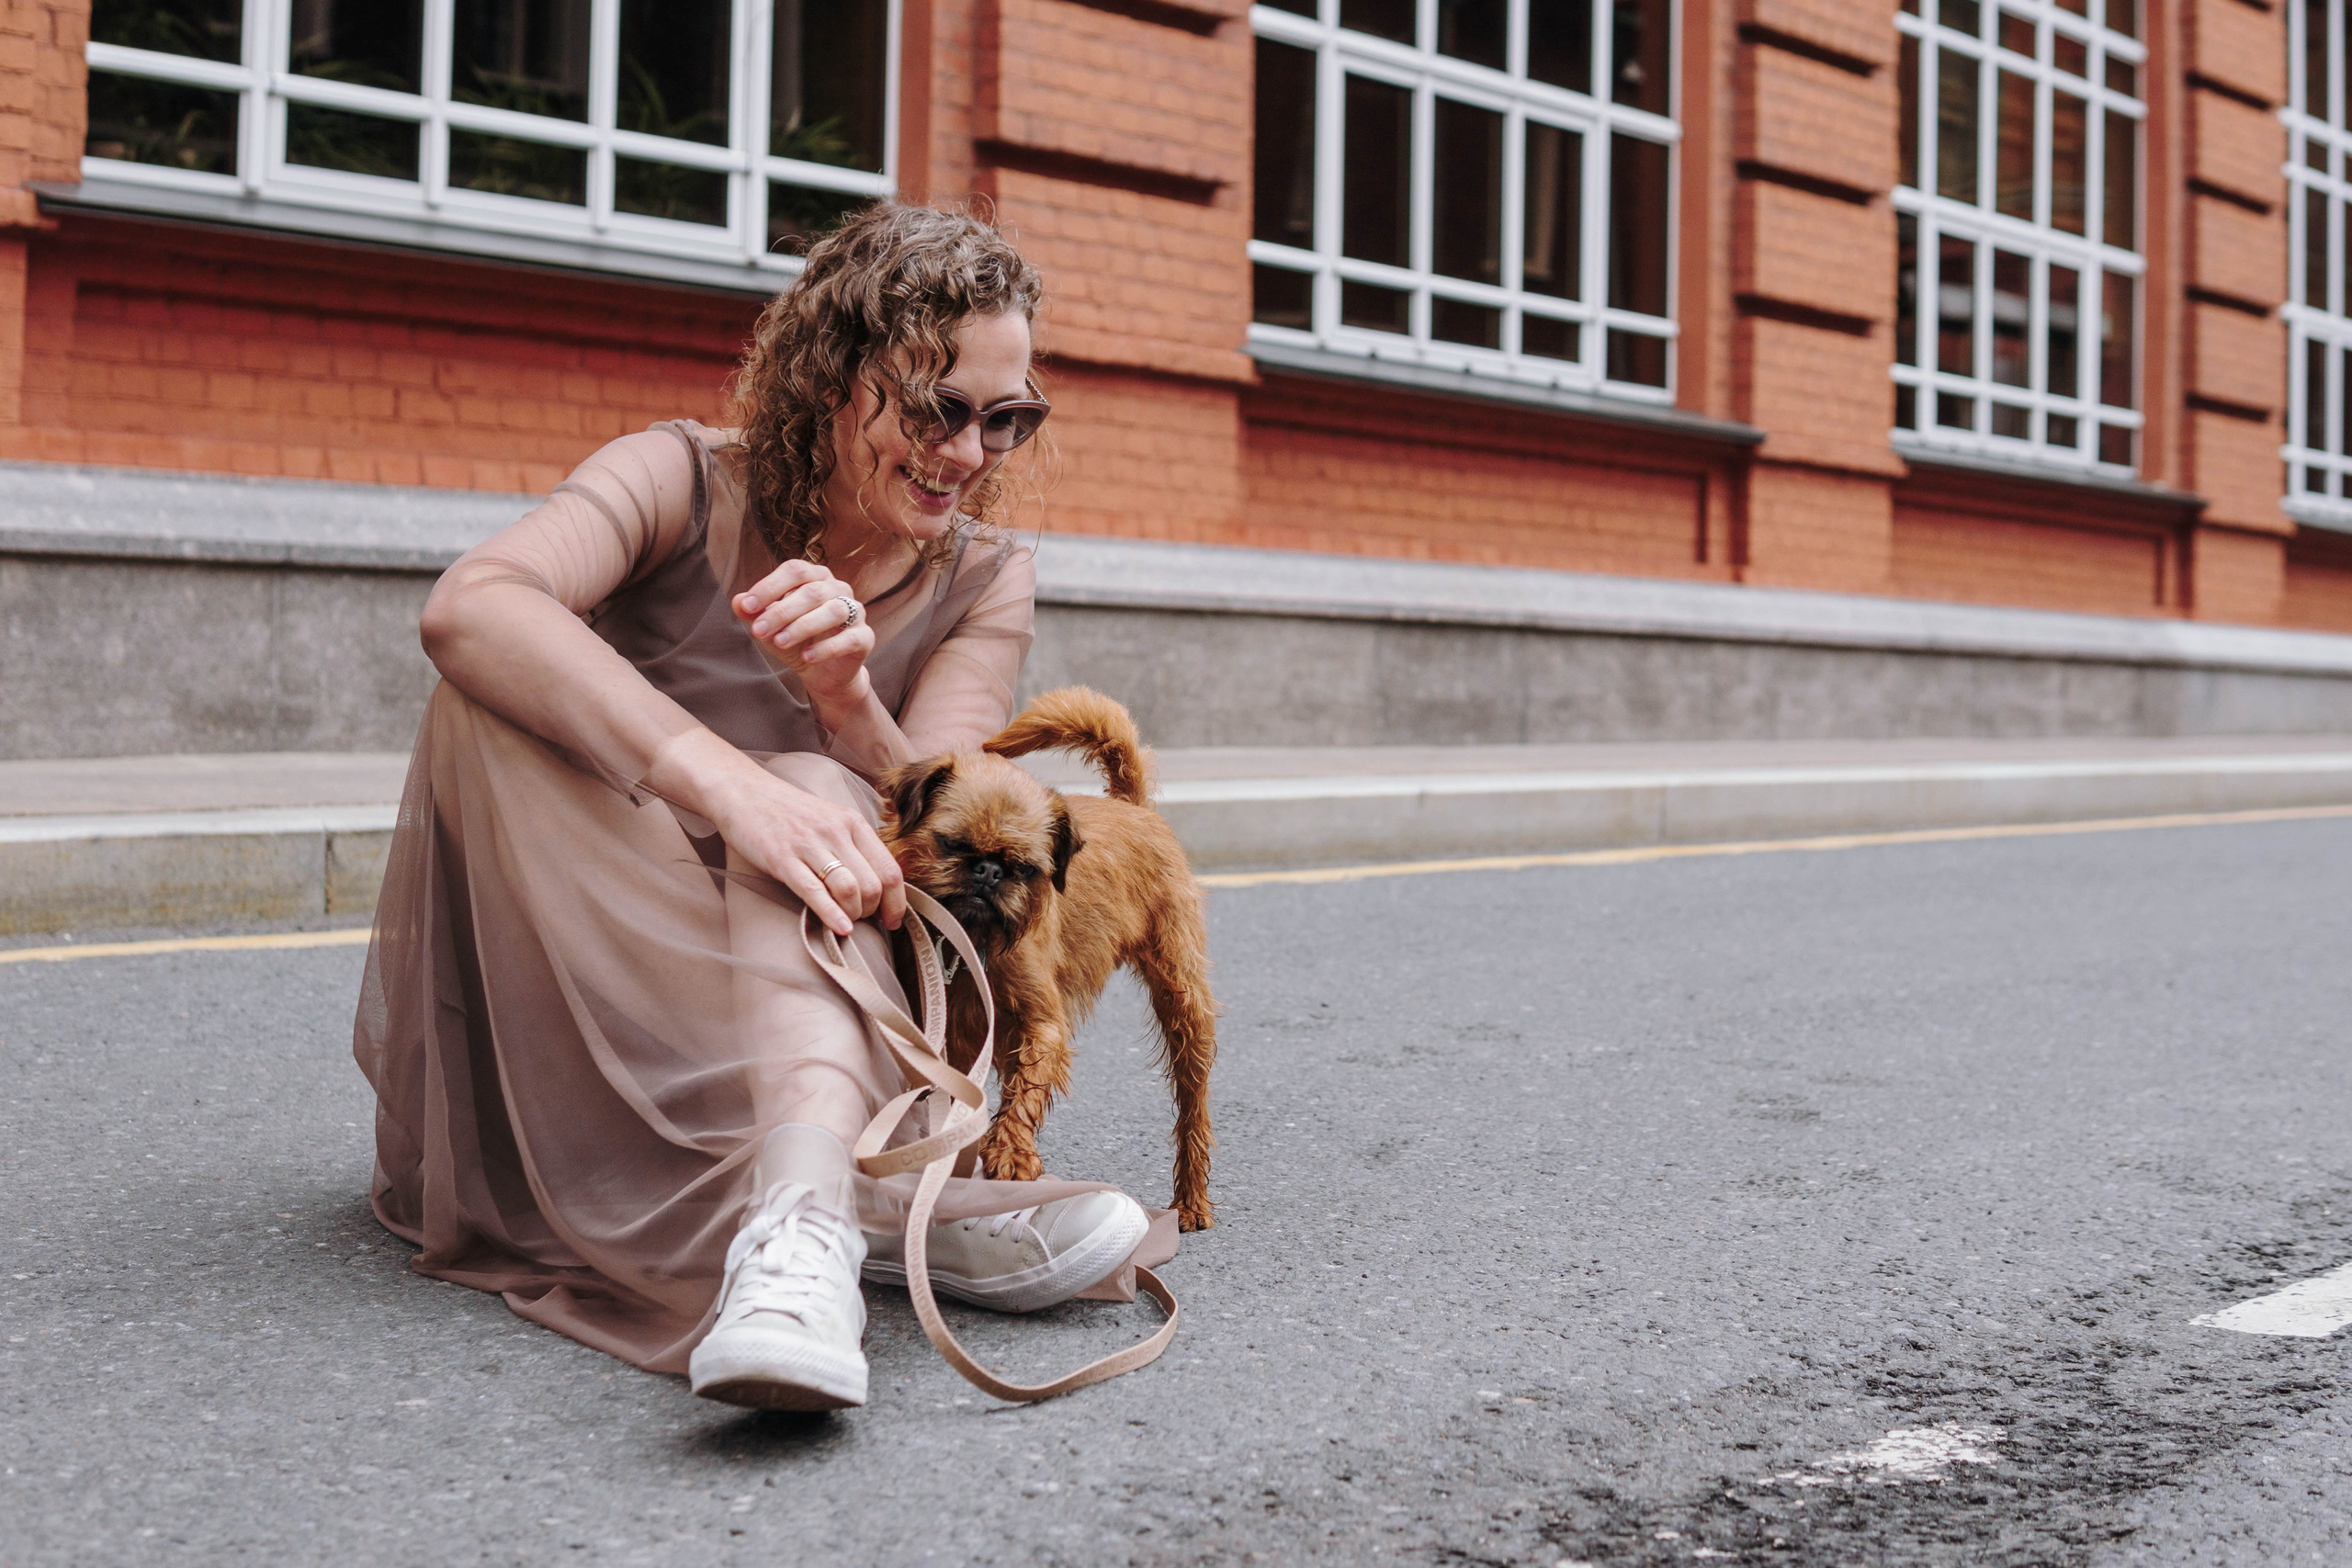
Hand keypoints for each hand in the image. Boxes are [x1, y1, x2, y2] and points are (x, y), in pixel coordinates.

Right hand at [705, 759, 906, 936]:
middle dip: (872, 912)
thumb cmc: (789, 812)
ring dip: (853, 915)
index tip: (893, 921)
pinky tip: (840, 930)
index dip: (897, 902)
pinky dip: (831, 915)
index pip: (890, 869)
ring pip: (849, 889)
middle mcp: (836, 832)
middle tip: (863, 921)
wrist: (744, 793)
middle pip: (873, 885)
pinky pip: (814, 892)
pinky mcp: (782, 859)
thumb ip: (854, 846)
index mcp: (853, 823)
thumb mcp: (831, 820)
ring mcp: (809, 845)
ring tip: (847, 923)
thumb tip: (877, 886)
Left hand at [733, 559, 874, 703]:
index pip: (795, 570)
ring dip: (802, 627)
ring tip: (780, 642)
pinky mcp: (864, 638)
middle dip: (781, 611)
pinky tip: (806, 657)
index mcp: (816, 578)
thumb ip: (755, 613)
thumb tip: (737, 602)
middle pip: (812, 592)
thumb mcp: (771, 628)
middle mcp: (839, 589)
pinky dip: (825, 648)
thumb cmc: (796, 641)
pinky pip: (849, 638)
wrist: (822, 673)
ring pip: (833, 611)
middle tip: (758, 631)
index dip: (770, 586)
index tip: (747, 606)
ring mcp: (856, 612)